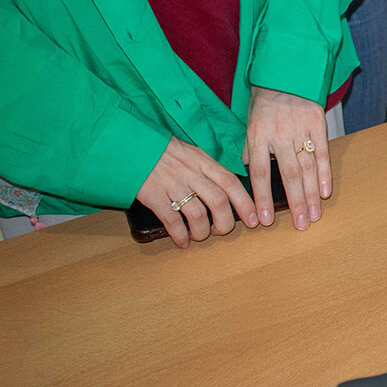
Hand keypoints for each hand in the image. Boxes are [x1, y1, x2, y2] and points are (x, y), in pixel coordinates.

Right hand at [136, 137, 256, 248]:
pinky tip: (182, 241)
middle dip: (226, 222)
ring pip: (197, 214)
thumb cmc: (164, 151)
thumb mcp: (192, 152)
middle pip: (219, 202)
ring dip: (202, 231)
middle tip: (222, 231)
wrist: (131, 145)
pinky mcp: (153, 195)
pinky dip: (180, 235)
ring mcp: (172, 184)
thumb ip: (209, 168)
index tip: (254, 219)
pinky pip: (172, 221)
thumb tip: (229, 187)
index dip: (245, 203)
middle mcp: (191, 173)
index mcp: (203, 161)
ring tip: (200, 235)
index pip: (231, 182)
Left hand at [244, 86, 330, 230]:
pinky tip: (324, 192)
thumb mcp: (248, 121)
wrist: (285, 69)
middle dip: (294, 204)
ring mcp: (300, 129)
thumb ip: (250, 148)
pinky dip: (324, 173)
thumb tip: (251, 173)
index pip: (260, 174)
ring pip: (306, 168)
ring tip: (314, 215)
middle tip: (301, 226)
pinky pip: (321, 152)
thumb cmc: (264, 98)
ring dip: (311, 194)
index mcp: (257, 135)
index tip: (263, 221)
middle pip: (288, 175)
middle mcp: (279, 134)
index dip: (262, 199)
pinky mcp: (317, 123)